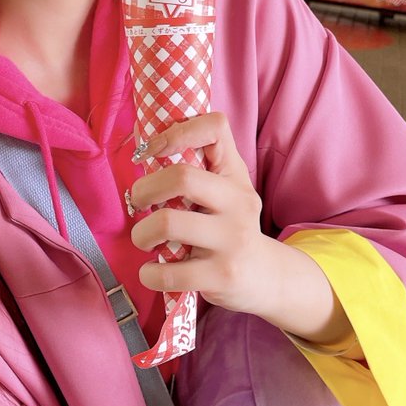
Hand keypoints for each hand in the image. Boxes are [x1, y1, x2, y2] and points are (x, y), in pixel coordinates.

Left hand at [128, 113, 350, 342]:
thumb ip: (198, 172)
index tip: (151, 151)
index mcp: (234, 175)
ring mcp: (232, 239)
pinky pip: (170, 272)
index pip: (215, 128)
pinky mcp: (222, 275)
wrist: (267, 277)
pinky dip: (149, 274)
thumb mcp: (226, 193)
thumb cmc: (230, 229)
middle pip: (181, 176)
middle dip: (143, 190)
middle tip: (138, 204)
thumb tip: (143, 153)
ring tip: (144, 240)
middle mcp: (238, 202)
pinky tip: (151, 272)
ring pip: (168, 223)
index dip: (176, 131)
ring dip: (141, 234)